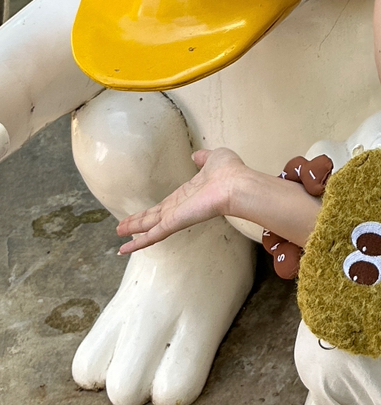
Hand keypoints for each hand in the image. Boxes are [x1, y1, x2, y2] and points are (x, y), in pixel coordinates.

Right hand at [116, 148, 246, 253]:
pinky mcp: (175, 222)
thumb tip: (197, 155)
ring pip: (149, 225)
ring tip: (119, 234)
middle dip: (138, 221)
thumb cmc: (229, 171)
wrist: (236, 184)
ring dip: (134, 229)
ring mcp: (176, 216)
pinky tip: (124, 249)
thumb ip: (203, 158)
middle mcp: (180, 207)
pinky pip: (152, 235)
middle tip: (123, 227)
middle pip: (154, 216)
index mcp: (188, 193)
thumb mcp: (213, 158)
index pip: (166, 204)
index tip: (144, 213)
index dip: (154, 209)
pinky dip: (137, 243)